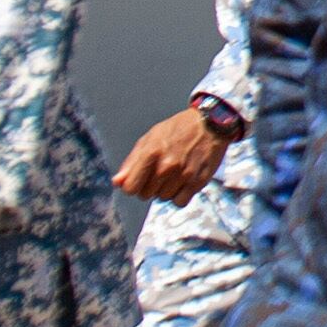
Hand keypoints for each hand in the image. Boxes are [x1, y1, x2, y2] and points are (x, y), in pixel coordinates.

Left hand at [115, 104, 229, 203]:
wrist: (210, 124)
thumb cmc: (176, 130)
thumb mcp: (150, 139)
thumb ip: (132, 162)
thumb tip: (117, 183)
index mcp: (152, 152)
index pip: (130, 188)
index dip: (132, 185)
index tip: (139, 178)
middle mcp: (167, 165)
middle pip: (146, 195)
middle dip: (149, 186)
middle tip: (160, 171)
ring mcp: (184, 174)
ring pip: (163, 198)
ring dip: (165, 189)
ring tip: (174, 172)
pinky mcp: (198, 181)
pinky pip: (179, 202)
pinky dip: (179, 196)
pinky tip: (183, 181)